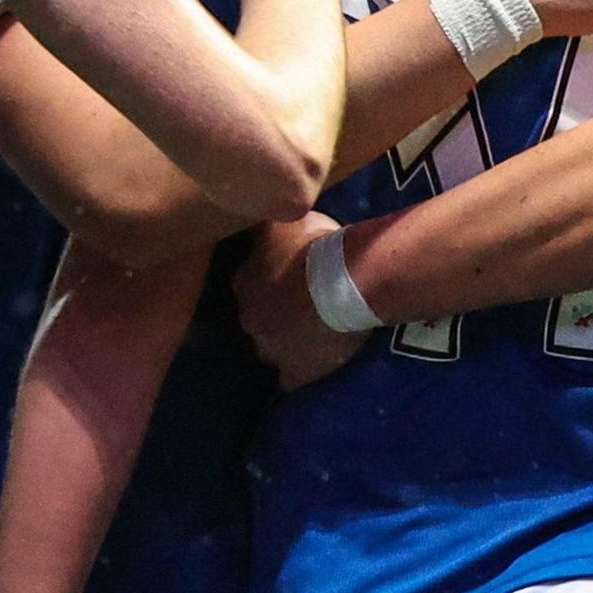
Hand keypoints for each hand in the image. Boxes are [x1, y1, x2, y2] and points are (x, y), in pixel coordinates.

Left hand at [234, 211, 370, 389]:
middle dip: (275, 314)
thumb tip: (253, 211)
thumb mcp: (285, 222)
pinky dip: (300, 374)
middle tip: (303, 305)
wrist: (347, 283)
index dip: (268, 281)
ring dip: (287, 343)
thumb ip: (266, 225)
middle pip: (257, 319)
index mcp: (245, 282)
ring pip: (272, 349)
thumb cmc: (315, 247)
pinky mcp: (294, 373)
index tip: (288, 277)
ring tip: (312, 335)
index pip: (247, 284)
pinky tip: (313, 367)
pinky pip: (291, 380)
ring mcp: (270, 349)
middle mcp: (250, 318)